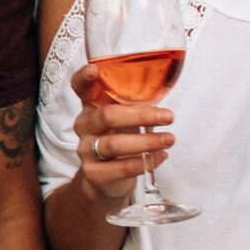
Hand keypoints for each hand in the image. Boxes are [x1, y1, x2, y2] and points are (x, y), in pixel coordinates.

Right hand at [66, 62, 171, 215]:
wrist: (105, 179)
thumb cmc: (119, 138)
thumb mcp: (124, 116)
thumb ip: (134, 102)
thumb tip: (163, 84)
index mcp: (91, 106)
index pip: (80, 87)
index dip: (84, 77)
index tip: (94, 70)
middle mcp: (84, 126)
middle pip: (106, 116)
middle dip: (141, 115)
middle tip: (169, 116)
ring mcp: (86, 150)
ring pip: (114, 144)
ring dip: (147, 141)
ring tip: (169, 139)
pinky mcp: (94, 173)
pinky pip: (122, 168)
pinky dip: (146, 162)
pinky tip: (161, 156)